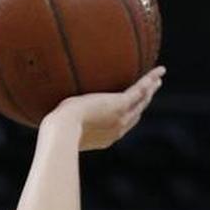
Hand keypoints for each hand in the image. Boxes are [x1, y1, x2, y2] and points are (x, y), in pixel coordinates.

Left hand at [45, 66, 164, 151]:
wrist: (62, 131)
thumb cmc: (56, 132)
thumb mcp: (63, 125)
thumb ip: (64, 122)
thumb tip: (51, 118)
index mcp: (105, 137)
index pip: (122, 125)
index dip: (128, 116)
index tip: (132, 108)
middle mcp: (117, 129)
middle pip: (136, 114)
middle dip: (144, 102)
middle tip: (151, 90)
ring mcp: (120, 117)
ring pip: (141, 101)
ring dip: (151, 89)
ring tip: (158, 78)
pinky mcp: (120, 105)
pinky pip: (139, 90)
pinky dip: (149, 81)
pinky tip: (157, 72)